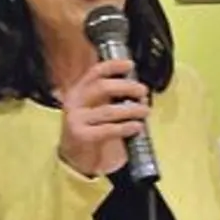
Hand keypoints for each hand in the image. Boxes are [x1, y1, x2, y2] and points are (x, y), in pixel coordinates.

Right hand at [57, 59, 150, 178]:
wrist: (74, 154)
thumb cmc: (91, 126)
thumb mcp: (95, 106)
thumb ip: (111, 96)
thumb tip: (138, 89)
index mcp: (79, 89)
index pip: (96, 72)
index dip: (114, 66)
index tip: (130, 65)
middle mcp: (75, 101)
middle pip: (103, 87)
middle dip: (127, 87)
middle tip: (143, 91)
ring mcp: (76, 118)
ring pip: (109, 110)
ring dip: (131, 109)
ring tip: (145, 111)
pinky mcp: (81, 136)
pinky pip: (108, 130)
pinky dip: (126, 127)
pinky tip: (137, 126)